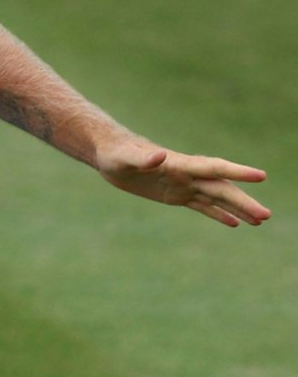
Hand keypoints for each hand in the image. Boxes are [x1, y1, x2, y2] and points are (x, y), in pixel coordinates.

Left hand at [98, 141, 269, 226]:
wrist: (110, 154)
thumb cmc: (116, 153)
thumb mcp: (124, 157)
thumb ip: (143, 158)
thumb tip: (161, 156)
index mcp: (179, 164)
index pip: (214, 168)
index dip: (237, 172)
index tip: (261, 176)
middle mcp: (187, 175)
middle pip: (222, 188)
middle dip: (244, 201)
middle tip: (266, 215)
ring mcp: (183, 185)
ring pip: (217, 198)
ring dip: (238, 209)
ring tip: (260, 221)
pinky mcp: (175, 195)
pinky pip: (201, 206)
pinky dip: (218, 214)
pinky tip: (236, 223)